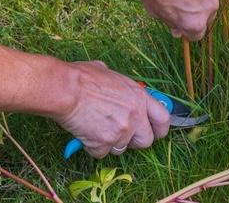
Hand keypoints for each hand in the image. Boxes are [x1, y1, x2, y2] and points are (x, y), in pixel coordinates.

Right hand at [54, 61, 170, 158]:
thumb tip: (116, 88)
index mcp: (139, 96)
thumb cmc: (82, 78)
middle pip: (146, 141)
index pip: (163, 118)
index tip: (156, 132)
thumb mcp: (110, 74)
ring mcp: (121, 131)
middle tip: (122, 135)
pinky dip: (93, 147)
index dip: (160, 128)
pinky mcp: (104, 143)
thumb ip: (121, 88)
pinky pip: (101, 153)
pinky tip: (85, 133)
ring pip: (121, 149)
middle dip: (135, 141)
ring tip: (97, 128)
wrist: (65, 90)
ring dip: (111, 143)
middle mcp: (135, 115)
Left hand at [134, 0, 218, 40]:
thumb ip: (170, 22)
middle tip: (179, 2)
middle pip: (206, 17)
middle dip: (195, 13)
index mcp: (195, 22)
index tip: (178, 22)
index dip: (186, 30)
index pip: (196, 35)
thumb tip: (177, 30)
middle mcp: (210, 8)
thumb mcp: (154, 10)